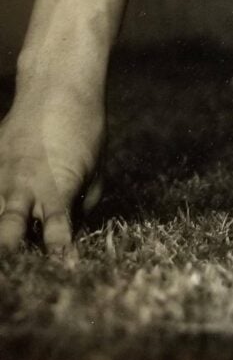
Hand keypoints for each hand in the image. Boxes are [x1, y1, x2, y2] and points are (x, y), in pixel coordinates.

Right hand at [0, 84, 103, 254]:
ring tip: (5, 259)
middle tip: (13, 274)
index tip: (61, 269)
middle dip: (11, 252)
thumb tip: (71, 227)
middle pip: (10, 231)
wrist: (56, 84)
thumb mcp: (95, 165)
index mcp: (58, 189)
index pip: (56, 232)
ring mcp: (0, 177)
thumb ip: (84, 200)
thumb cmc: (84, 126)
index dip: (57, 253)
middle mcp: (25, 188)